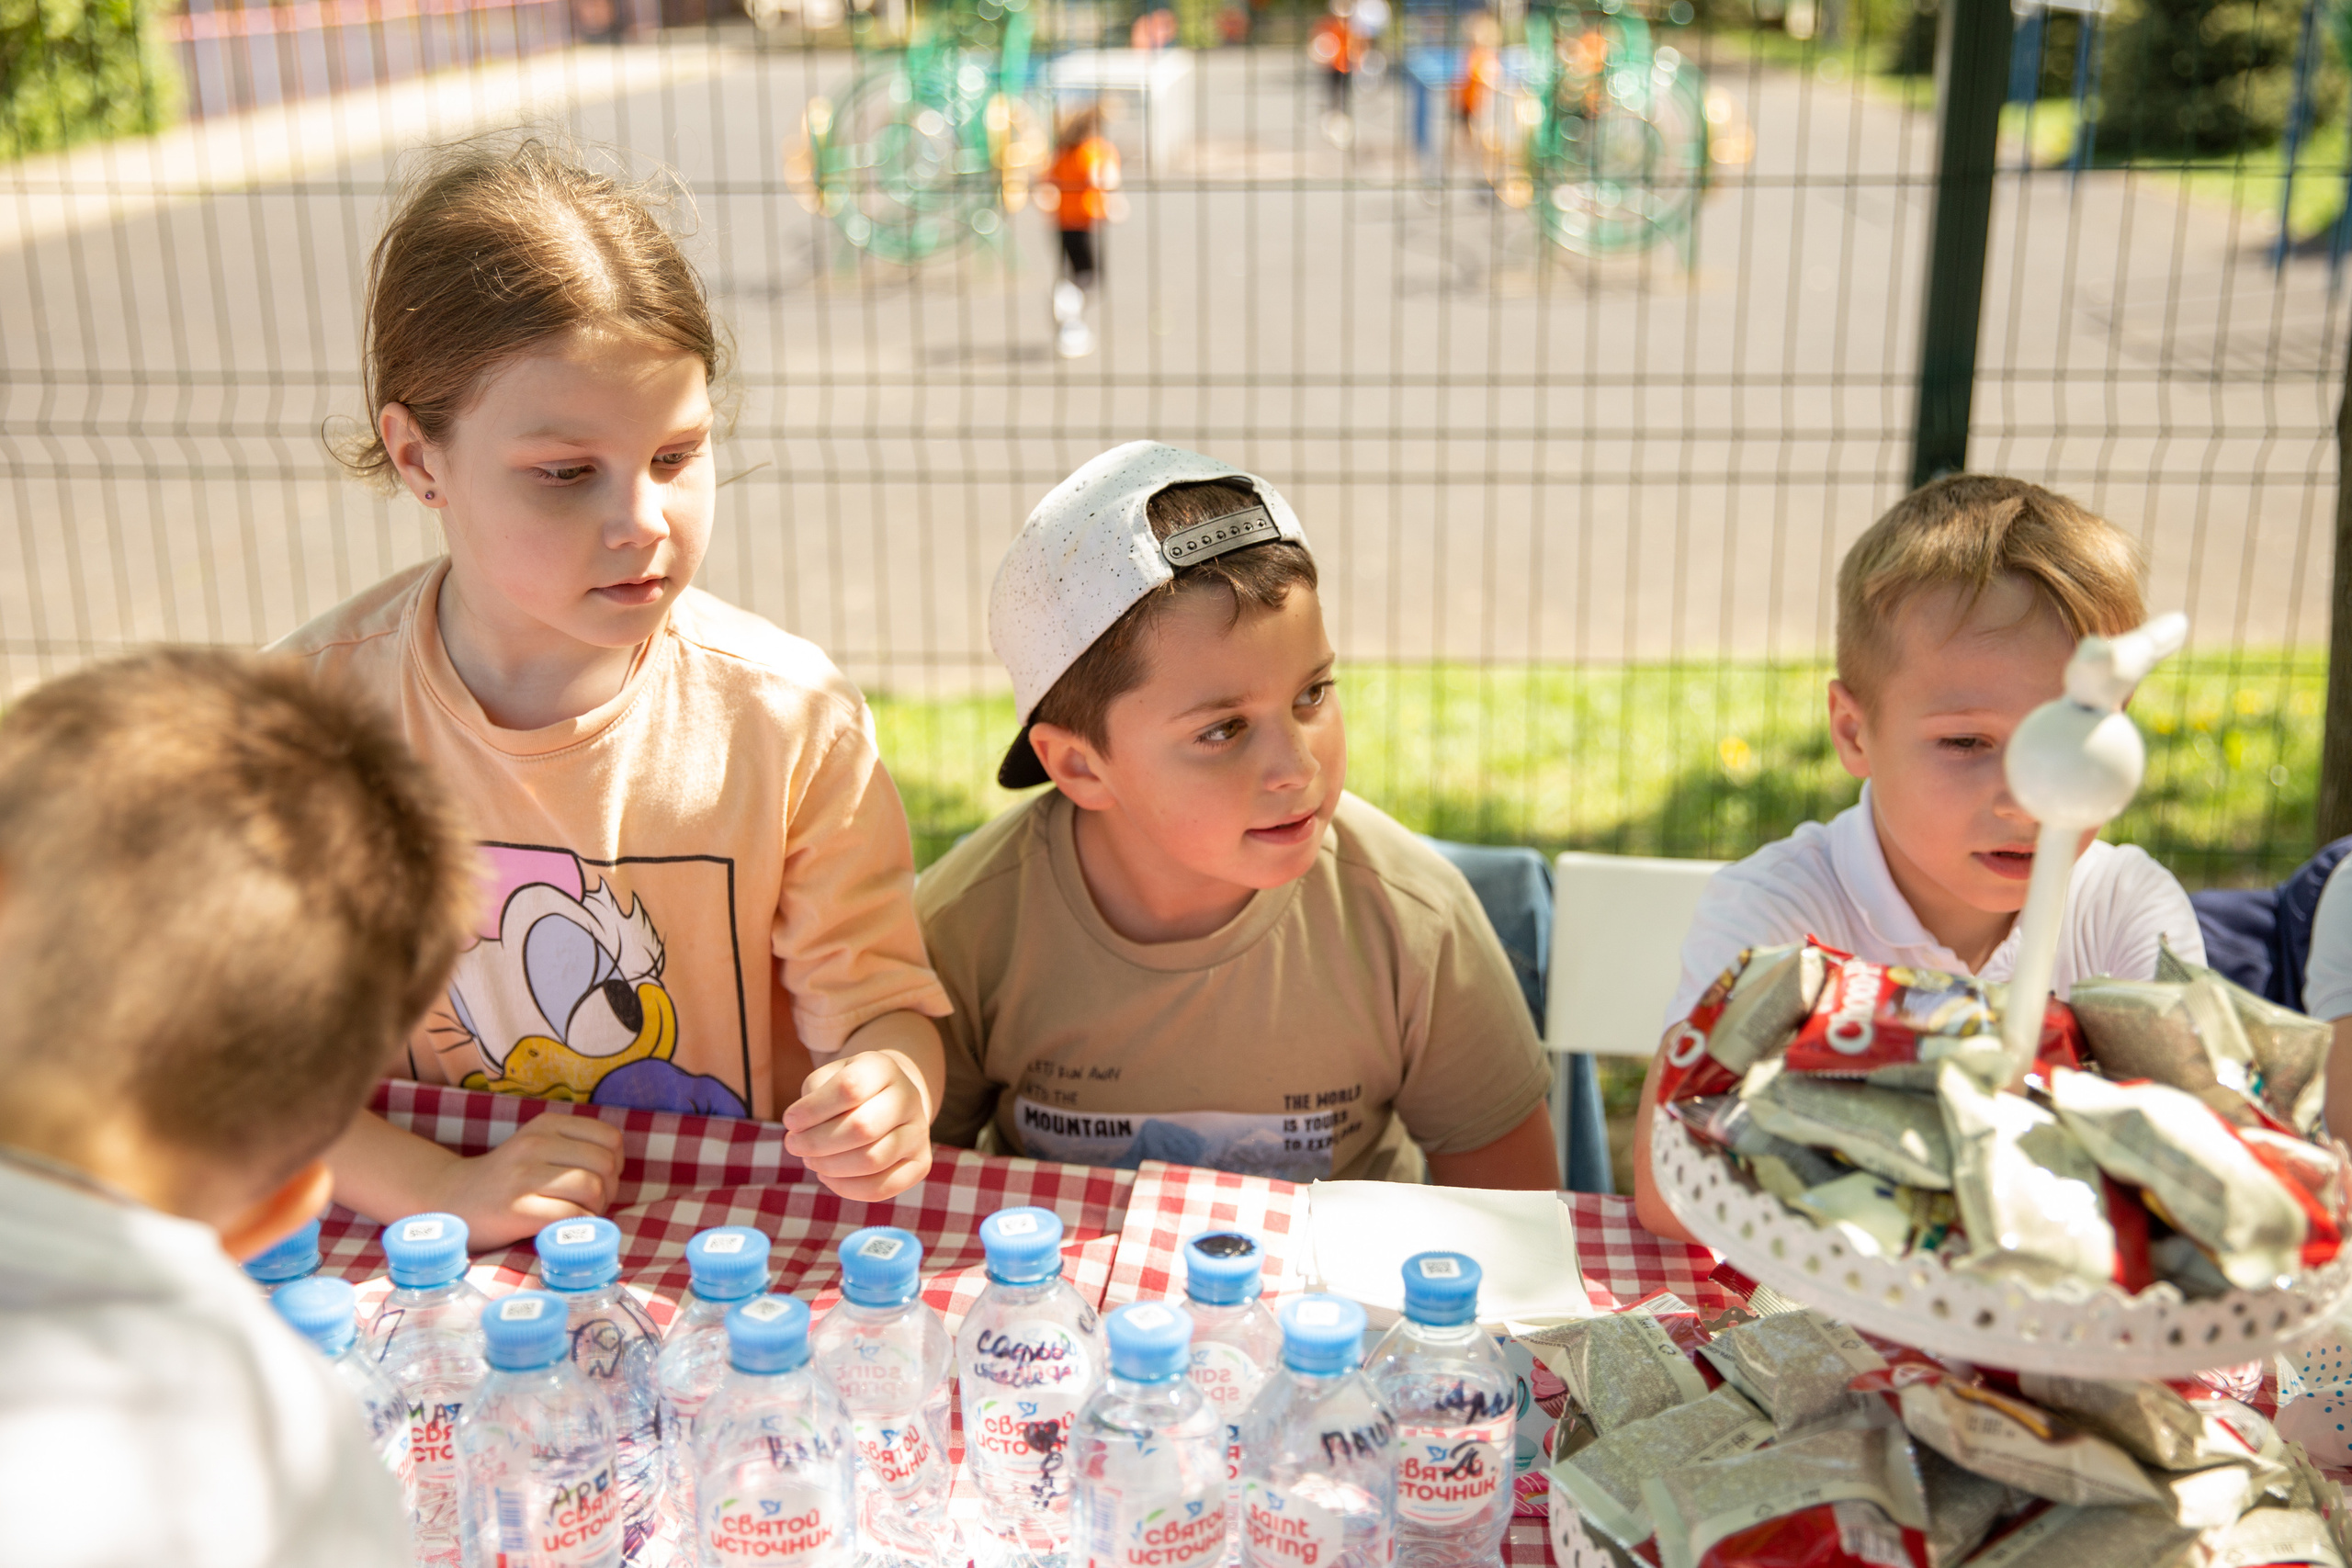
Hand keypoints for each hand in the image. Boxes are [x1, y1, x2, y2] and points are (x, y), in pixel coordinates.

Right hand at [429, 1113, 625, 1249]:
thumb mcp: (537, 1146)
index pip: (611, 1138)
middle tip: (589, 1203)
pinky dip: (578, 1225)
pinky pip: (570, 1215)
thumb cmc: (505, 1178)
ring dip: (596, 1208)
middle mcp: (535, 1144)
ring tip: (577, 1214)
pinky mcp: (516, 1209)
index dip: (616, 1164)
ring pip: (592, 1187)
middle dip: (609, 1189)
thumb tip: (619, 1167)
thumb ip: (575, 1147)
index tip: (598, 1179)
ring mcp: (523, 1176)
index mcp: (546, 1125)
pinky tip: (564, 1227)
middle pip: (606, 1164)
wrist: (448, 1199)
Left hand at [782, 1050, 932, 1201]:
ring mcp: (920, 1133)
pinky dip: (846, 1188)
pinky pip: (882, 1188)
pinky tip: (828, 1176)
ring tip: (811, 1160)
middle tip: (794, 1145)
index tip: (790, 1121)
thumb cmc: (848, 1090)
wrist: (889, 1100)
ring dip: (829, 1166)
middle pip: (862, 1127)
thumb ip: (813, 1096)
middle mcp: (909, 1098)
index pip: (849, 1087)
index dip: (812, 1109)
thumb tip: (803, 1133)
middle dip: (817, 1143)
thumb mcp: (828, 1077)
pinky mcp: (921, 1164)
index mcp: (884, 1068)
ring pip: (872, 1160)